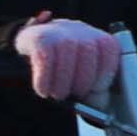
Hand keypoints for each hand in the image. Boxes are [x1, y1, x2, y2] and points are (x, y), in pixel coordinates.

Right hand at [12, 15, 128, 102]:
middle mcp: (78, 30)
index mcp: (96, 40)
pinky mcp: (36, 37)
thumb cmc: (63, 75)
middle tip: (75, 94)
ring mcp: (57, 31)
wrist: (27, 60)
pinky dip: (44, 79)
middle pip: (87, 50)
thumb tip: (100, 105)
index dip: (104, 72)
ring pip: (66, 52)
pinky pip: (44, 58)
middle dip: (83, 80)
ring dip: (62, 82)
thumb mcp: (83, 84)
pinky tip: (43, 89)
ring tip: (58, 94)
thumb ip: (96, 94)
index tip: (96, 90)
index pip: (109, 48)